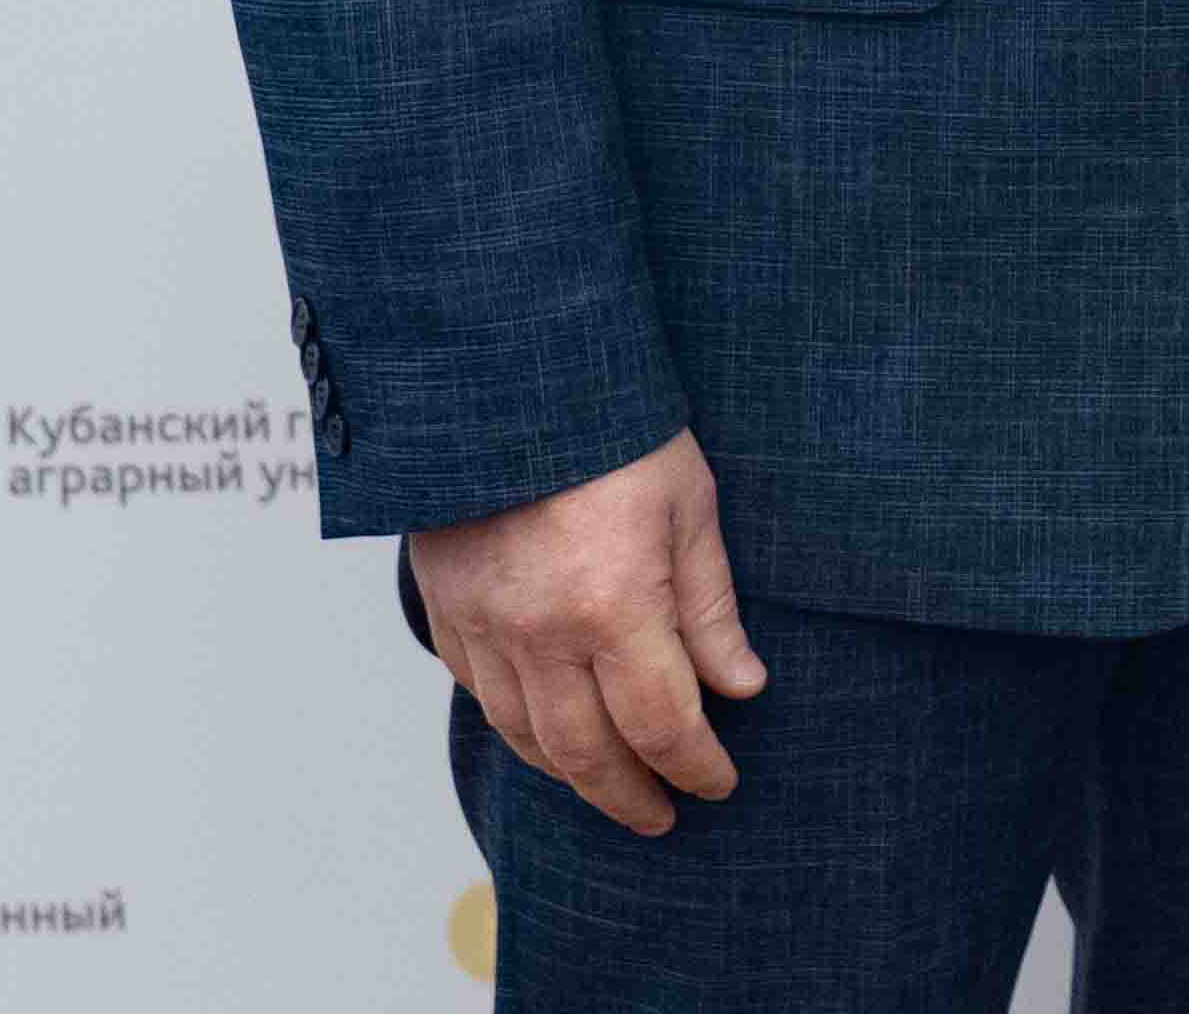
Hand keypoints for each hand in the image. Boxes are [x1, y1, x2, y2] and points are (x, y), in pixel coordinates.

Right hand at [409, 430, 765, 838]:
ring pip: (526, 736)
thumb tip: (741, 687)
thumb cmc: (612, 428)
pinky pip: (480, 694)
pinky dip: (519, 727)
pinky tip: (548, 728)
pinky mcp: (447, 608)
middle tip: (662, 815)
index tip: (718, 784)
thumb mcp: (689, 505)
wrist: (505, 373)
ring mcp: (485, 625)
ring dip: (573, 773)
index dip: (696, 767)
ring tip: (611, 783)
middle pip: (588, 753)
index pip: (663, 724)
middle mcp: (541, 631)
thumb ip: (710, 608)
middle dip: (631, 795)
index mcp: (614, 605)